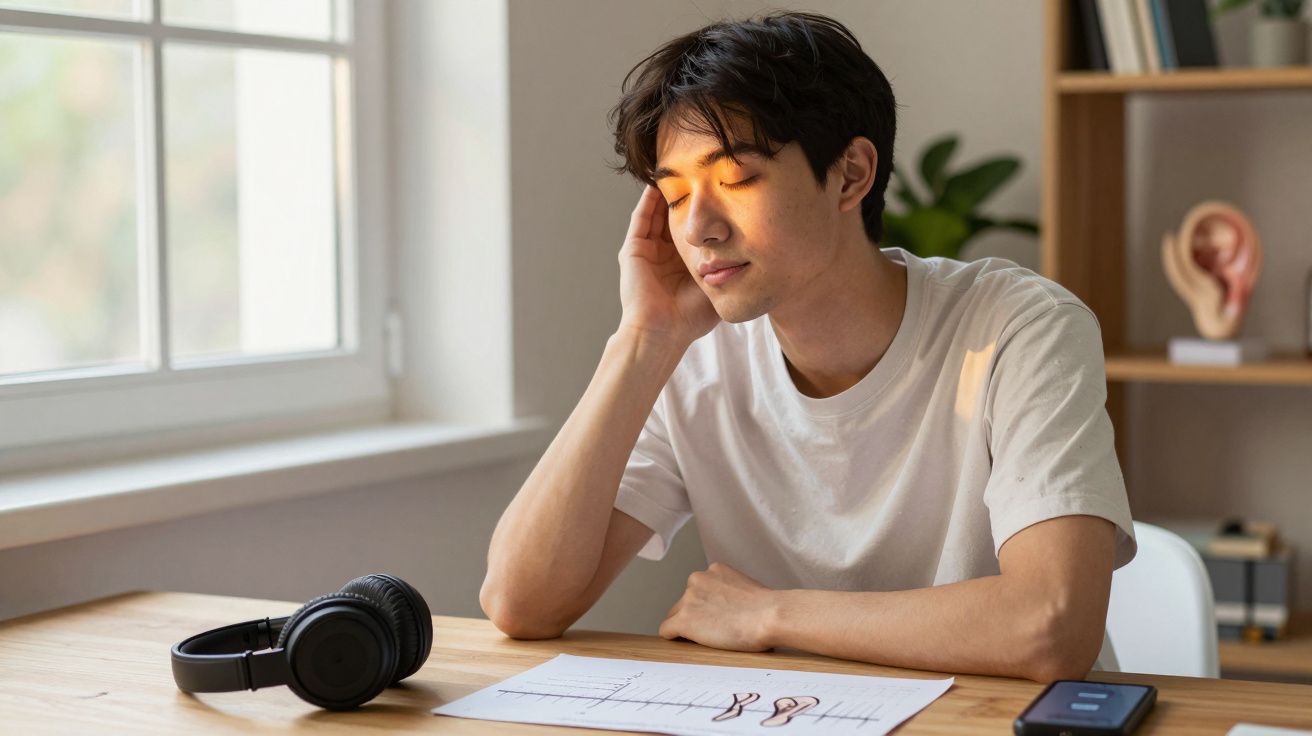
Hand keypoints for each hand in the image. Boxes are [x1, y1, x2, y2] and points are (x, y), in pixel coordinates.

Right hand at [617, 185, 719, 345]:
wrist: (663, 332)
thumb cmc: (692, 318)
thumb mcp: (717, 285)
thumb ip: (729, 269)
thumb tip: (758, 253)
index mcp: (682, 263)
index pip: (694, 230)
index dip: (705, 211)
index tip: (721, 191)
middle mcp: (664, 254)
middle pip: (674, 216)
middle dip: (686, 196)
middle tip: (699, 171)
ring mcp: (647, 250)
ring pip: (657, 213)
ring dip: (667, 192)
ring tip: (679, 169)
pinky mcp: (634, 249)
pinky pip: (642, 216)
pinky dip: (650, 199)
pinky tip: (661, 181)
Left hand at [658, 562, 777, 651]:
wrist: (770, 616)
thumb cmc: (768, 609)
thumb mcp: (746, 588)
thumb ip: (730, 593)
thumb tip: (727, 608)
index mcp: (714, 570)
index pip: (699, 590)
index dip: (706, 607)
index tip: (717, 618)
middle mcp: (697, 579)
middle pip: (684, 603)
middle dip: (695, 616)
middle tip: (715, 630)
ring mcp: (688, 599)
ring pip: (676, 617)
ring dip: (688, 627)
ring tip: (710, 638)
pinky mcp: (684, 620)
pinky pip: (667, 630)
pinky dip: (675, 638)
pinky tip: (689, 644)